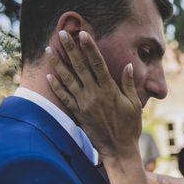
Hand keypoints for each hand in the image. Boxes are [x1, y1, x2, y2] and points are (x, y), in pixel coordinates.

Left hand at [46, 30, 140, 160]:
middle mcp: (94, 94)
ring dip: (58, 63)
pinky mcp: (78, 114)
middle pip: (80, 67)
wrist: (118, 150)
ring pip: (68, 79)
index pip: (97, 63)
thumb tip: (127, 66)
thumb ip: (129, 84)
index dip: (89, 48)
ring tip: (50, 49)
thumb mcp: (134, 104)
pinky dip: (56, 86)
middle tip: (62, 33)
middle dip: (70, 48)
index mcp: (109, 90)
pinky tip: (49, 74)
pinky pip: (64, 97)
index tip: (82, 34)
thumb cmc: (130, 127)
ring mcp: (84, 104)